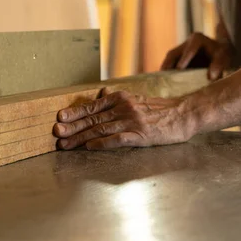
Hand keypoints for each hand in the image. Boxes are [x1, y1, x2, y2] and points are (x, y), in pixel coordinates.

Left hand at [53, 90, 193, 150]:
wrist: (184, 114)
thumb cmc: (161, 109)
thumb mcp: (138, 98)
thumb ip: (118, 98)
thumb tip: (101, 93)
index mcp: (123, 98)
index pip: (93, 105)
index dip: (75, 112)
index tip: (60, 117)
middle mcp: (125, 108)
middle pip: (93, 118)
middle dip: (72, 126)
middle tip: (56, 132)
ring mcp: (133, 121)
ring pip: (101, 129)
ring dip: (81, 138)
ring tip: (66, 144)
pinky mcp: (141, 135)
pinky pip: (118, 139)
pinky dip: (102, 143)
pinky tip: (90, 147)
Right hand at [160, 32, 232, 80]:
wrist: (220, 54)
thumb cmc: (222, 55)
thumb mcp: (224, 57)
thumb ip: (219, 65)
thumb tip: (211, 76)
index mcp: (197, 39)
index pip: (189, 48)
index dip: (184, 58)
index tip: (179, 68)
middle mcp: (186, 42)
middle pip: (173, 53)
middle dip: (168, 65)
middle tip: (163, 77)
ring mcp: (180, 50)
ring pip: (169, 59)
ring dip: (165, 70)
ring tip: (160, 82)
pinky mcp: (178, 58)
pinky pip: (170, 65)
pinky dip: (167, 73)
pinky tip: (164, 83)